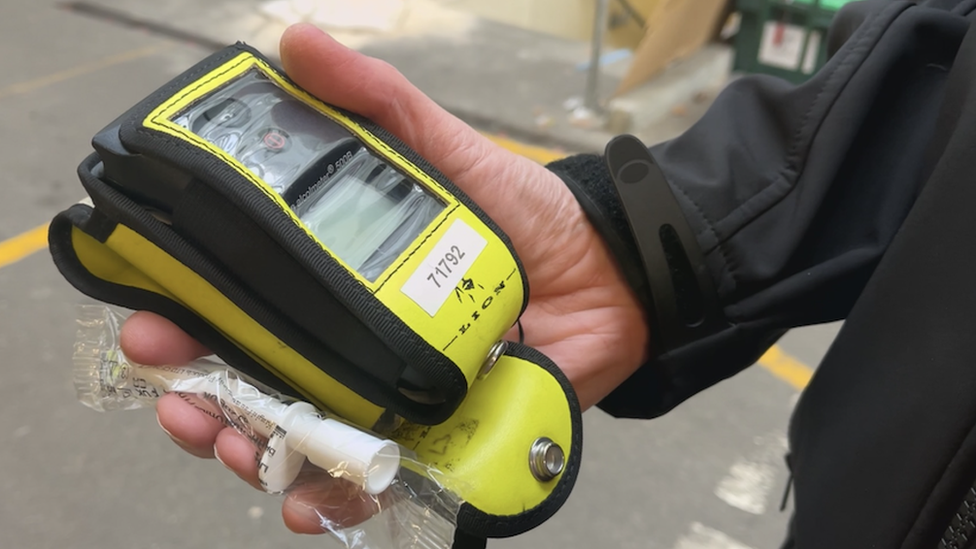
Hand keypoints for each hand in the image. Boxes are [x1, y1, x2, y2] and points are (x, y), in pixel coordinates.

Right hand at [121, 23, 648, 534]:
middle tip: (182, 405)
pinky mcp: (434, 440)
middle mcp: (352, 342)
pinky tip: (304, 502)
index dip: (186, 318)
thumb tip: (298, 43)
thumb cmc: (529, 215)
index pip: (240, 306)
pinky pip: (373, 481)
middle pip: (253, 382)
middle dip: (202, 401)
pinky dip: (334, 499)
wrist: (613, 276)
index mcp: (338, 280)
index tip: (151, 325)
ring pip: (299, 439)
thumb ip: (378, 104)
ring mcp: (389, 397)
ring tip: (236, 450)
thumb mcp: (447, 149)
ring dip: (251, 452)